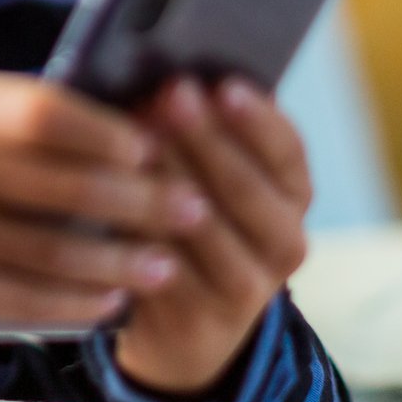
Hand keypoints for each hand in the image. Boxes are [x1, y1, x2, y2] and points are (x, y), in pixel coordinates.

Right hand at [0, 69, 206, 347]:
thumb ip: (4, 125)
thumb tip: (120, 133)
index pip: (51, 110)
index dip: (116, 132)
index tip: (163, 148)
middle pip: (67, 181)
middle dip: (143, 200)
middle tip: (193, 209)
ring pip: (56, 249)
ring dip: (122, 261)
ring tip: (164, 265)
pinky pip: (26, 299)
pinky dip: (76, 305)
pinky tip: (108, 305)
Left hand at [109, 76, 313, 396]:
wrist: (184, 324)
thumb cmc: (188, 221)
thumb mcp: (210, 175)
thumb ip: (204, 129)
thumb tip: (169, 76)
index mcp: (292, 197)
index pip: (286, 152)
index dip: (256, 120)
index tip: (223, 85)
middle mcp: (284, 245)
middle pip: (245, 187)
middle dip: (205, 137)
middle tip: (169, 95)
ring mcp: (246, 290)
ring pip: (204, 227)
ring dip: (169, 179)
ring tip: (135, 140)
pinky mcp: (200, 323)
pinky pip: (164, 268)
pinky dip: (137, 230)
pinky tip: (110, 199)